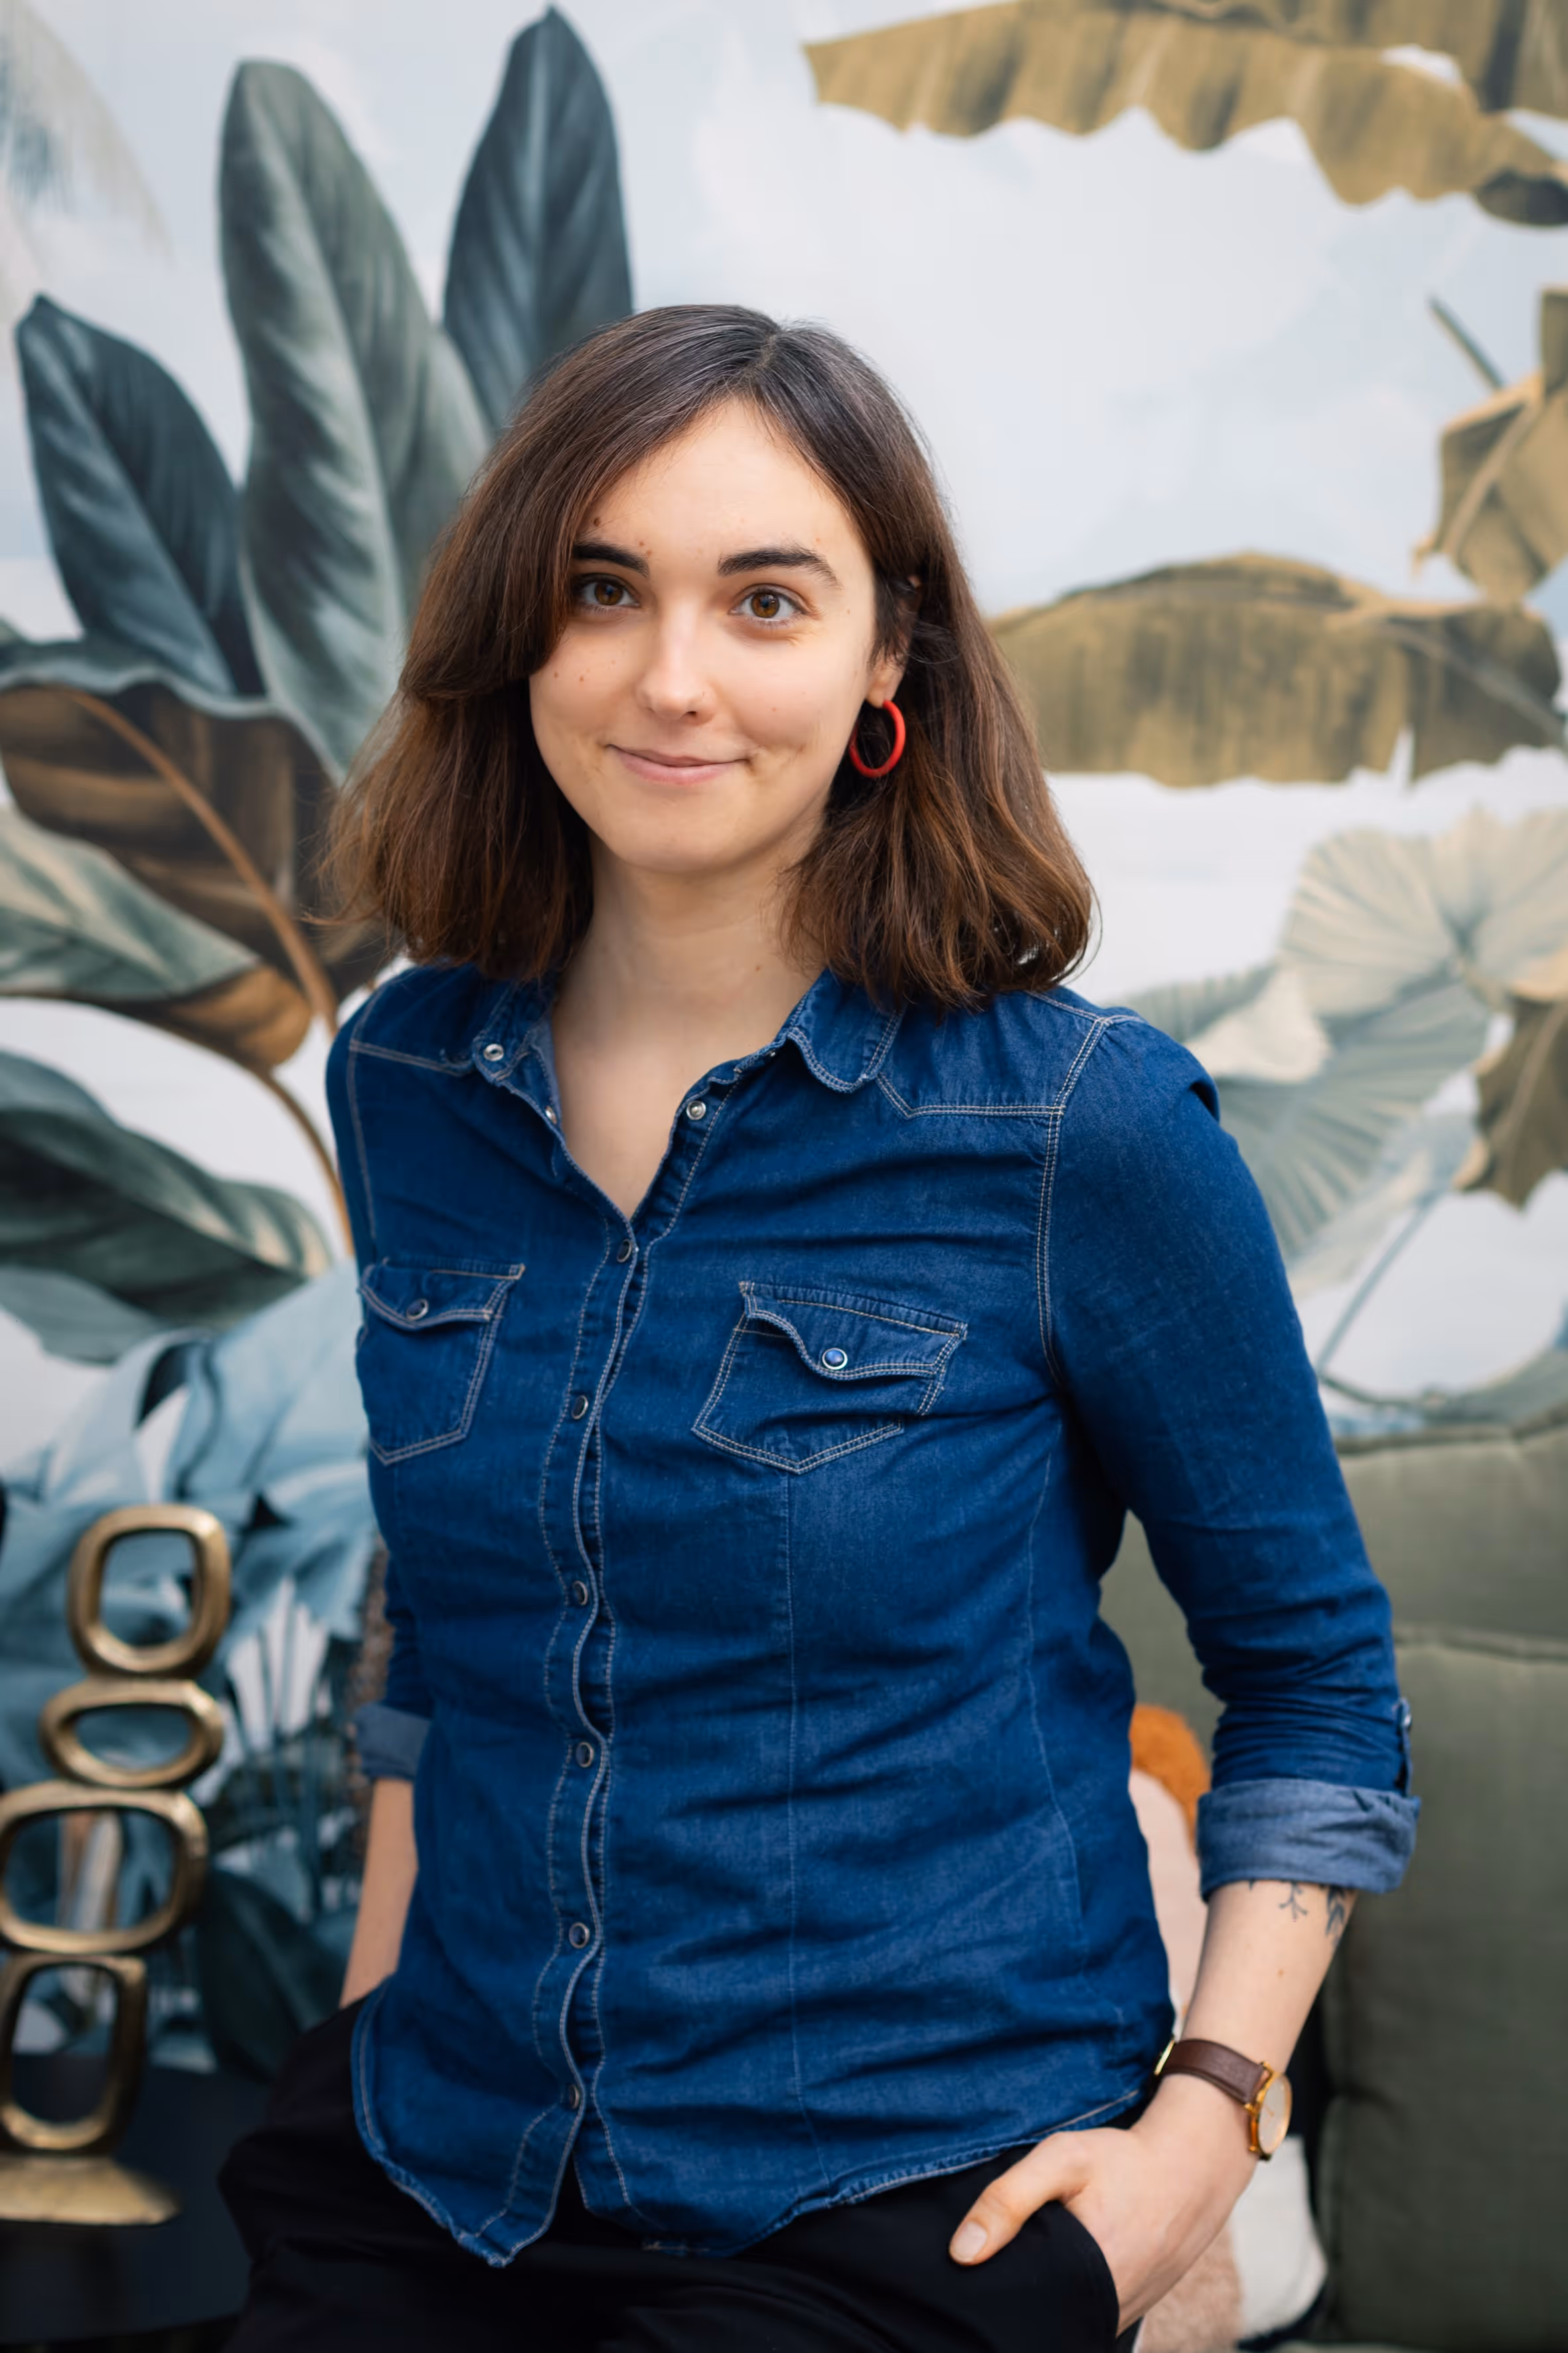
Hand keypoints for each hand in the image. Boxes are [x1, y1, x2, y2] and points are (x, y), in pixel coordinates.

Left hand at [947, 2073, 1255, 2329]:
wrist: (1191, 2168)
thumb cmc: (1123, 2161)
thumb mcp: (1062, 2159)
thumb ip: (1008, 2200)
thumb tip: (962, 2253)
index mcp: (1090, 2277)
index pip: (1021, 2306)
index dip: (994, 2289)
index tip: (975, 2266)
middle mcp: (1108, 2308)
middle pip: (1040, 2315)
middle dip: (1017, 2293)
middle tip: (1008, 2254)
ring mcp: (1122, 2314)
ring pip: (1062, 2317)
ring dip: (1042, 2295)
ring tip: (1033, 2256)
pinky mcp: (1129, 2310)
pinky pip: (1085, 2313)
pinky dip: (1065, 2294)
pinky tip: (1057, 2265)